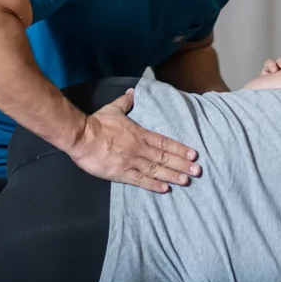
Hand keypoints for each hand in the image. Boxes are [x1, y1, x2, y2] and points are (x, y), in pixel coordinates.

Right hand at [67, 88, 201, 192]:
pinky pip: (140, 180)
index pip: (164, 142)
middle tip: (197, 171)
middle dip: (182, 164)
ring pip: (156, 170)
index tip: (193, 154)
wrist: (82, 136)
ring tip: (187, 180)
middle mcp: (139, 148)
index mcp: (139, 134)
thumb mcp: (113, 109)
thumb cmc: (97, 123)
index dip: (180, 149)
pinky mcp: (121, 173)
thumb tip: (132, 93)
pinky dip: (153, 185)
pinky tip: (165, 188)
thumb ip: (125, 102)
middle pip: (164, 158)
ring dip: (172, 175)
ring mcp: (131, 162)